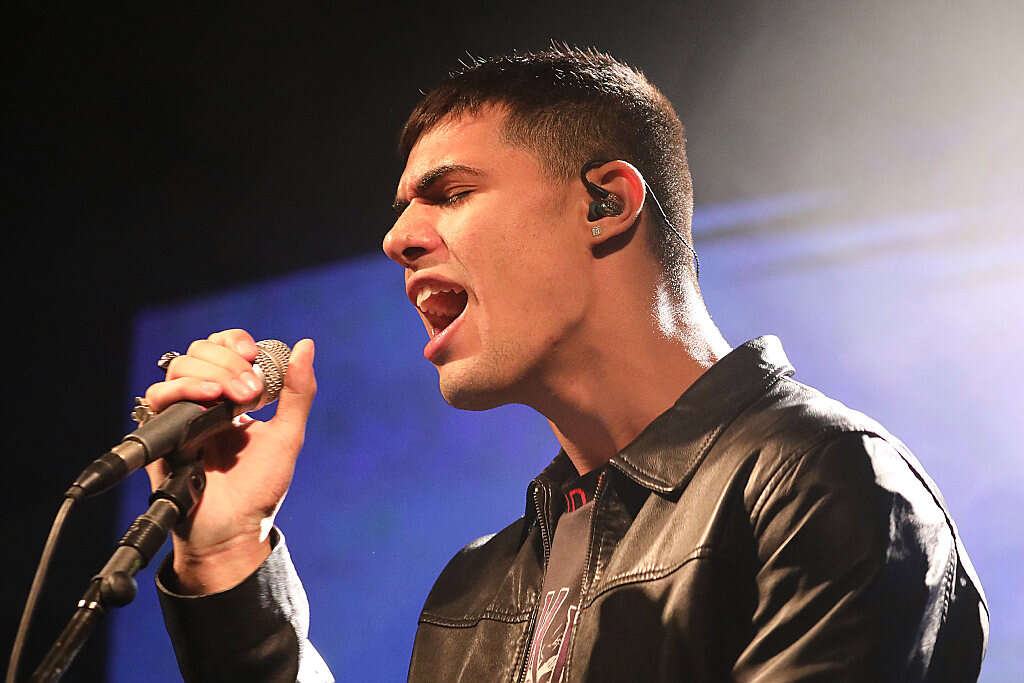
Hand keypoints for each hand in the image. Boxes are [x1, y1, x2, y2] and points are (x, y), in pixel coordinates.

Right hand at [143, 329, 316, 593]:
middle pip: (201, 351)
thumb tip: (306, 346)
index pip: (223, 347)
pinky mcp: (162, 433)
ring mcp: (182, 415)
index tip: (253, 354)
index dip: (235, 341)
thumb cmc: (260, 487)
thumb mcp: (288, 435)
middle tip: (252, 392)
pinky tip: (208, 400)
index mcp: (233, 396)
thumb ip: (298, 392)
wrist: (233, 529)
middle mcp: (204, 401)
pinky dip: (183, 390)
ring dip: (211, 373)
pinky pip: (158, 396)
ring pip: (180, 367)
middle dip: (229, 361)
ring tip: (233, 399)